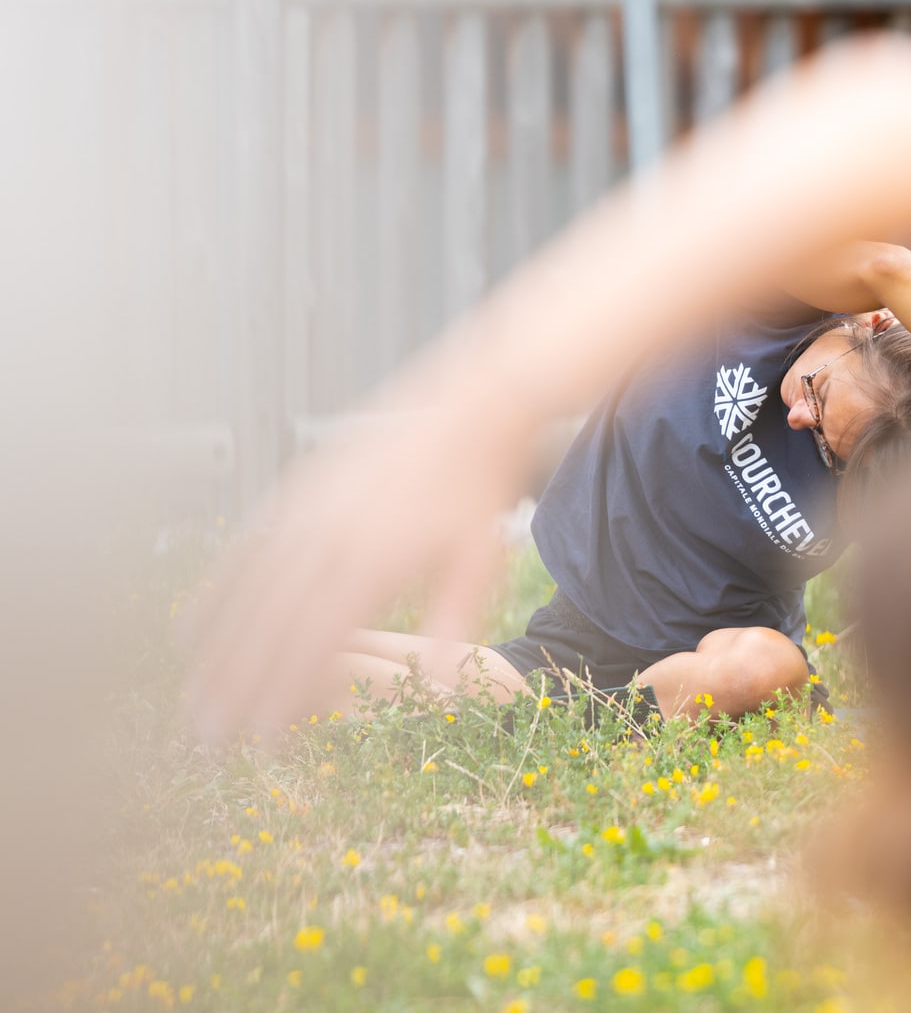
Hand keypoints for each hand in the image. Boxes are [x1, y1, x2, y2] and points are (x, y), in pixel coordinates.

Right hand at [183, 362, 537, 742]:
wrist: (463, 414)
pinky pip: (242, 552)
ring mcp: (304, 513)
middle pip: (270, 626)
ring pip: (245, 594)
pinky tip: (190, 628)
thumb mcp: (479, 561)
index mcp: (374, 562)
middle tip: (209, 737)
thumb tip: (445, 688)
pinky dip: (213, 594)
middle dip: (237, 686)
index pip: (317, 642)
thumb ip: (454, 623)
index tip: (262, 737)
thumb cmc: (474, 492)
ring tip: (193, 700)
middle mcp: (329, 538)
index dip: (286, 692)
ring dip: (215, 651)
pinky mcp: (293, 495)